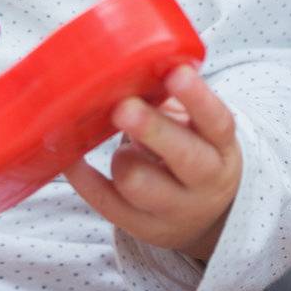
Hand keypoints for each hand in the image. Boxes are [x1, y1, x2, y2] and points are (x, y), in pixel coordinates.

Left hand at [64, 65, 240, 257]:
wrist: (204, 214)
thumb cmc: (190, 149)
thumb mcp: (195, 127)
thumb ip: (168, 100)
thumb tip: (128, 64)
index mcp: (221, 146)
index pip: (216, 121)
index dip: (197, 98)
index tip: (176, 73)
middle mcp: (204, 181)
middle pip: (184, 157)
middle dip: (152, 130)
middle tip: (124, 107)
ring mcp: (173, 209)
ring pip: (139, 184)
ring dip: (121, 158)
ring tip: (117, 141)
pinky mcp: (140, 226)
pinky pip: (105, 202)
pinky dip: (83, 178)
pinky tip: (70, 157)